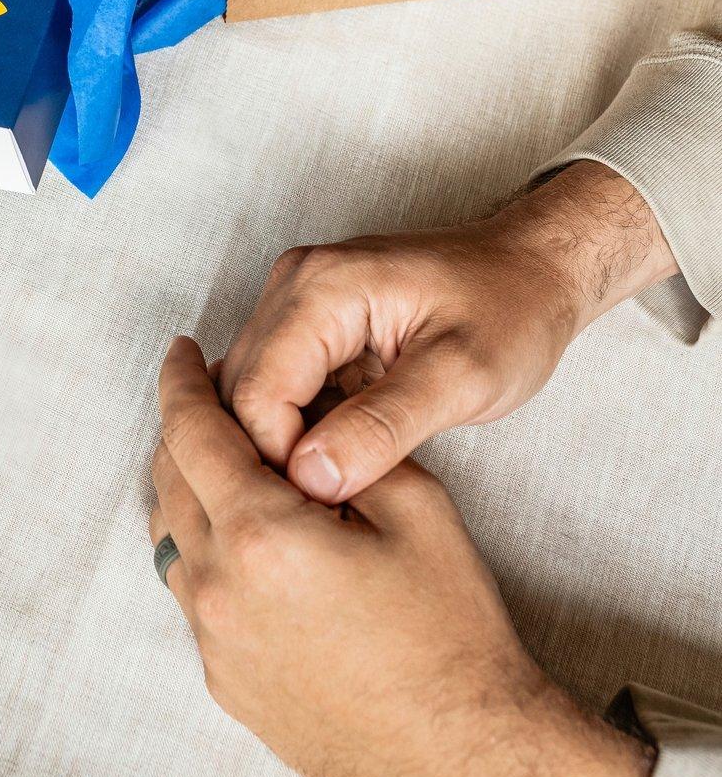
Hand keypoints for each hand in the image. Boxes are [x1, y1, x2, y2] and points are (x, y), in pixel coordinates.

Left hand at [150, 338, 651, 776]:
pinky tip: (253, 541)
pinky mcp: (225, 683)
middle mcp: (218, 589)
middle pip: (170, 482)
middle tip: (214, 396)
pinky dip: (207, 551)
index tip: (182, 352)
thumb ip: (346, 448)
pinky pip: (194, 595)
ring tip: (234, 465)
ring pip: (172, 540)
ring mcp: (215, 644)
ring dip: (192, 491)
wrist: (466, 757)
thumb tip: (304, 418)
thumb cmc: (451, 631)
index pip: (191, 432)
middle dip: (185, 429)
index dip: (182, 382)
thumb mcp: (416, 507)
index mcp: (261, 534)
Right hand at [219, 162, 677, 504]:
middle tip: (330, 509)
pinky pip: (277, 381)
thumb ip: (384, 426)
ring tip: (336, 486)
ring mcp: (297, 296)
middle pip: (241, 390)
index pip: (256, 393)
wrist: (534, 268)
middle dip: (273, 454)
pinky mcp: (309, 318)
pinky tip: (338, 455)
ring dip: (282, 442)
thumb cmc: (512, 311)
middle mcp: (294, 282)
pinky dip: (297, 424)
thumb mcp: (463, 376)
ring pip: (252, 389)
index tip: (328, 508)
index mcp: (323, 286)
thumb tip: (312, 477)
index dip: (279, 461)